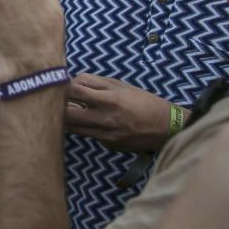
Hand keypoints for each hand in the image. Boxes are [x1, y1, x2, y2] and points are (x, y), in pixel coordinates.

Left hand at [66, 73, 181, 151]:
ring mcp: (106, 135)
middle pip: (66, 114)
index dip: (65, 87)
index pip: (73, 91)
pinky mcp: (109, 145)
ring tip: (74, 110)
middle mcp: (105, 119)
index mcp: (109, 99)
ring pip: (72, 128)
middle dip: (60, 106)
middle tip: (62, 101)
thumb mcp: (120, 85)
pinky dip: (86, 128)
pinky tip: (94, 122)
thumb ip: (94, 83)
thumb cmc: (143, 101)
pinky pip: (89, 135)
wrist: (167, 127)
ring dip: (69, 119)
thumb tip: (71, 83)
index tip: (65, 86)